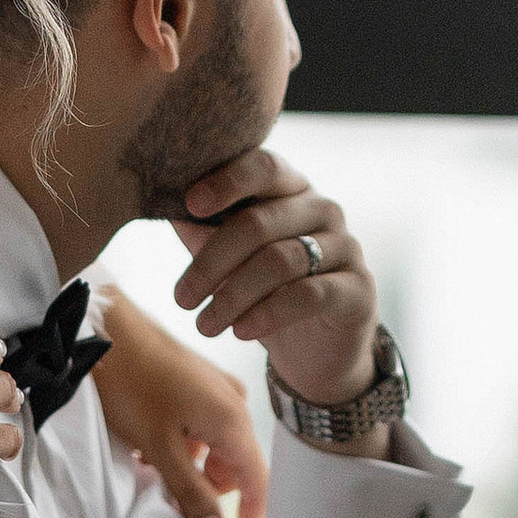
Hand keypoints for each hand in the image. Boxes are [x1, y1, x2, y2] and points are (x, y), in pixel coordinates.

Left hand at [92, 286, 270, 517]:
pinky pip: (195, 428)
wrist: (102, 323)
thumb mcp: (159, 446)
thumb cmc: (131, 382)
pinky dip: (176, 445)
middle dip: (204, 490)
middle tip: (165, 497)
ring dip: (185, 467)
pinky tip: (143, 444)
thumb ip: (191, 493)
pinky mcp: (193, 382)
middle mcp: (233, 403)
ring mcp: (213, 389)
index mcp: (234, 419)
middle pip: (232, 469)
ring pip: (210, 450)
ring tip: (146, 465)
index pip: (256, 486)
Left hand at [170, 150, 383, 416]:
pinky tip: (242, 332)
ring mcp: (346, 246)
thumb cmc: (263, 290)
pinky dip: (268, 314)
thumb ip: (200, 228)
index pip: (263, 167)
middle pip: (259, 223)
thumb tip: (159, 203)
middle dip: (211, 263)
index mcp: (290, 189)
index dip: (226, 181)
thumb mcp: (227, 257)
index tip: (190, 204)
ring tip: (204, 325)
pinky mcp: (358, 288)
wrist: (316, 350)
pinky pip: (308, 295)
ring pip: (280, 262)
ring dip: (232, 297)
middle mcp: (322, 209)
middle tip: (181, 299)